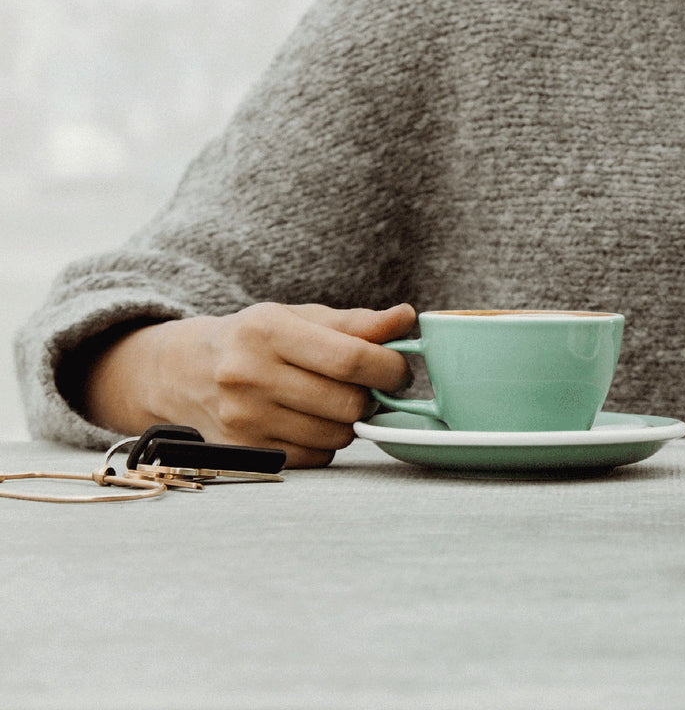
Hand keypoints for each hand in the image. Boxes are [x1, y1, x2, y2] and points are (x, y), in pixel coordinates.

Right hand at [84, 303, 416, 467]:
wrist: (186, 373)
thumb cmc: (257, 340)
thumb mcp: (301, 318)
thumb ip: (357, 323)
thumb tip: (406, 318)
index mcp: (267, 331)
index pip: (351, 359)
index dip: (389, 368)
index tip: (399, 370)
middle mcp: (248, 375)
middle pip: (348, 403)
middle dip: (373, 397)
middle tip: (370, 387)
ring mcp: (243, 418)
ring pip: (336, 435)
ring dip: (349, 421)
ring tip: (334, 400)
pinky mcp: (244, 451)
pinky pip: (317, 458)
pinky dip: (325, 443)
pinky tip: (309, 421)